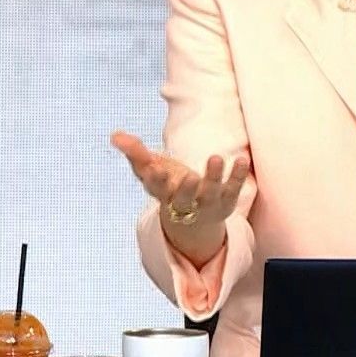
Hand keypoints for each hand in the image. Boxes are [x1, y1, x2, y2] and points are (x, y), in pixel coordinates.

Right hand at [111, 131, 250, 265]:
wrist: (193, 221)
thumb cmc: (168, 188)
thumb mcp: (150, 171)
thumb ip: (134, 153)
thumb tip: (114, 135)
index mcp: (163, 194)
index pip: (157, 189)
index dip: (156, 180)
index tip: (153, 168)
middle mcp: (184, 202)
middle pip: (184, 198)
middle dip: (187, 189)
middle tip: (190, 177)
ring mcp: (206, 204)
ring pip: (210, 193)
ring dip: (213, 177)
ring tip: (215, 157)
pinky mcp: (226, 202)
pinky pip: (233, 189)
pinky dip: (237, 176)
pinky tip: (242, 159)